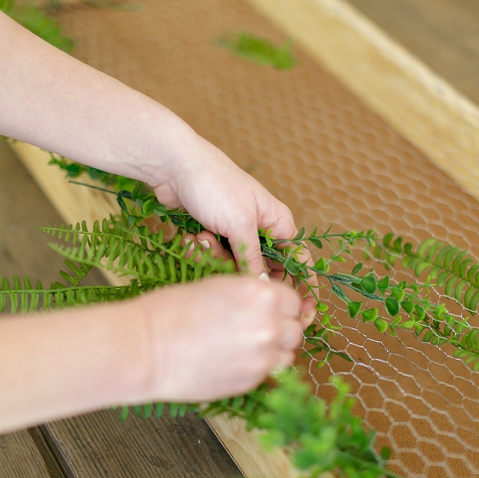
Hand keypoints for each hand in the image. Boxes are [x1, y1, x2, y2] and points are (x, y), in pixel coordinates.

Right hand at [130, 275, 302, 402]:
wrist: (148, 348)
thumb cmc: (173, 310)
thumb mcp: (219, 286)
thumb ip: (251, 296)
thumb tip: (270, 306)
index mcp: (261, 294)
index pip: (294, 300)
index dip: (281, 305)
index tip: (270, 310)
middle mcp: (269, 325)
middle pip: (295, 329)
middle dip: (281, 328)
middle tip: (258, 329)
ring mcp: (262, 356)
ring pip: (288, 354)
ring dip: (274, 351)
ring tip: (247, 347)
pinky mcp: (251, 381)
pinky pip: (269, 373)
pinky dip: (259, 368)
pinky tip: (235, 361)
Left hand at [149, 134, 318, 325]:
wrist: (174, 166)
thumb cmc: (214, 186)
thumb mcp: (239, 225)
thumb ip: (254, 260)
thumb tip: (266, 289)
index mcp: (278, 222)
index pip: (299, 259)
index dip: (304, 284)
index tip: (305, 311)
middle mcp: (261, 229)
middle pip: (264, 269)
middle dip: (243, 270)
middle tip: (226, 262)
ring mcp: (236, 233)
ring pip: (235, 266)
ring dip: (217, 257)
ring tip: (203, 236)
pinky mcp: (214, 236)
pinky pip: (215, 258)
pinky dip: (203, 251)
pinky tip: (193, 235)